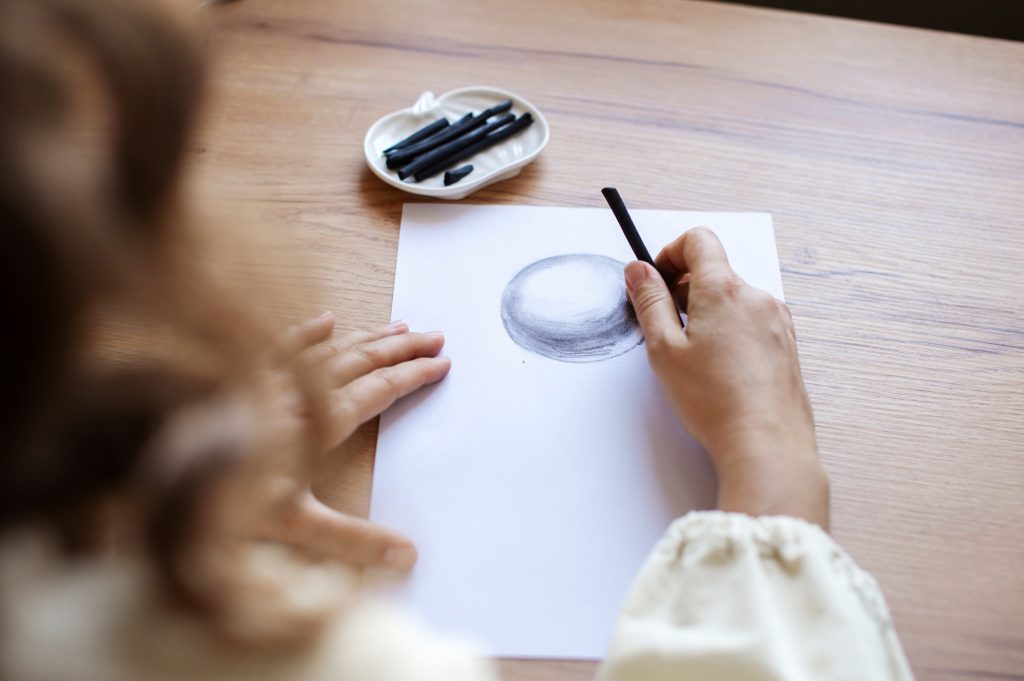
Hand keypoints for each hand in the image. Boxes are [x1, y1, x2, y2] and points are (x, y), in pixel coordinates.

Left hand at [228, 312, 449, 569]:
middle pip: (361, 361)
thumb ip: (352, 540)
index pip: (378, 391)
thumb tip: (407, 557)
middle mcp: (297, 390)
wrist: (156, 467)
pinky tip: (327, 319)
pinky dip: (308, 332)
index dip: (413, 376)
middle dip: (401, 348)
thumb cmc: (220, 497)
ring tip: (400, 326)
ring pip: (329, 348)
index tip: (442, 364)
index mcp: (317, 421)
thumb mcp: (292, 525)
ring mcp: (269, 378)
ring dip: (368, 337)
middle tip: (435, 336)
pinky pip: (281, 344)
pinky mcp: (243, 376)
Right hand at [623, 228, 828, 527]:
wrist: (766, 443)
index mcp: (724, 290)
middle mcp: (757, 297)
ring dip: (708, 311)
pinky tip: (718, 367)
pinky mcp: (786, 344)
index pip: (698, 240)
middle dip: (684, 288)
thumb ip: (649, 302)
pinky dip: (730, 330)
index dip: (670, 253)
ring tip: (692, 354)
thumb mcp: (665, 350)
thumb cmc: (715, 401)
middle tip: (665, 324)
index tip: (656, 280)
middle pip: (715, 270)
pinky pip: (752, 320)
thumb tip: (638, 271)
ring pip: (733, 297)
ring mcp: (777, 320)